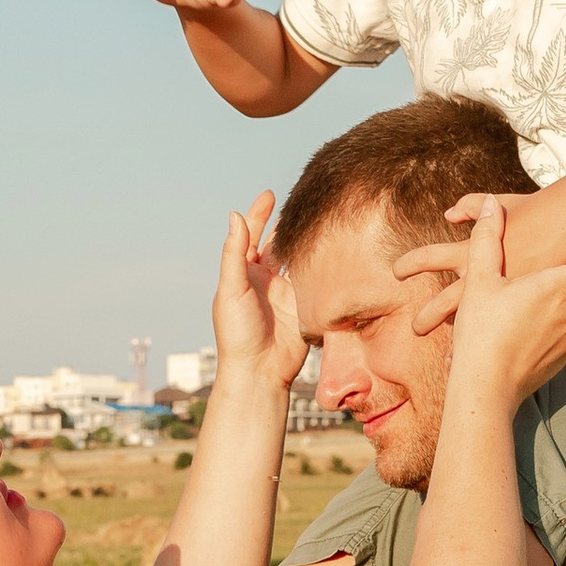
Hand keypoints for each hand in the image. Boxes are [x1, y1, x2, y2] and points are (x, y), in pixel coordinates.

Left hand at [210, 190, 306, 390]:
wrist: (259, 371)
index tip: (270, 194)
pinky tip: (333, 248)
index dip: (259, 215)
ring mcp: (287, 293)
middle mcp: (266, 280)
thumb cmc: (237, 333)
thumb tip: (235, 216)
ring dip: (307, 242)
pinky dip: (322, 266)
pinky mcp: (305, 306)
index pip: (251, 237)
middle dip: (287, 224)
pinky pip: (315, 281)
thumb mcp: (232, 289)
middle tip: (303, 201)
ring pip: (298, 259)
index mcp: (244, 274)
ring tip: (321, 219)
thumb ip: (234, 254)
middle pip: (278, 244)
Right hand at [441, 199, 565, 408]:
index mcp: (559, 287)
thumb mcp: (479, 282)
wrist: (485, 391)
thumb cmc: (482, 334)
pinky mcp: (562, 360)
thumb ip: (487, 239)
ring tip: (517, 306)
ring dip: (550, 303)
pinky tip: (517, 332)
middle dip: (562, 275)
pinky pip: (560, 334)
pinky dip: (545, 328)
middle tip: (535, 271)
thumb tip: (490, 205)